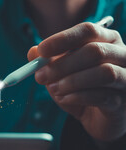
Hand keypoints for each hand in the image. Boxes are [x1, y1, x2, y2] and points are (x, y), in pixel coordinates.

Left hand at [27, 22, 125, 142]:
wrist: (98, 119)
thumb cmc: (81, 89)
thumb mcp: (60, 74)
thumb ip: (48, 62)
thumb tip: (33, 52)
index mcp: (106, 40)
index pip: (87, 30)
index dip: (63, 39)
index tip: (41, 50)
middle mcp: (122, 55)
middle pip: (95, 51)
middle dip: (62, 64)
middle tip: (40, 76)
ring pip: (104, 72)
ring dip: (71, 81)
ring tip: (53, 89)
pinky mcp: (123, 101)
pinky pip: (103, 95)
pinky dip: (78, 97)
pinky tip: (64, 99)